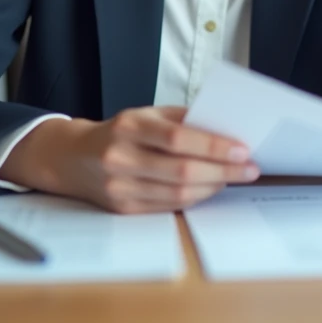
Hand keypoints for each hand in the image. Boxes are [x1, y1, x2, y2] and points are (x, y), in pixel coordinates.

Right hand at [0, 107, 258, 213]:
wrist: (71, 158)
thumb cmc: (118, 131)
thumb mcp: (144, 113)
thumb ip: (180, 119)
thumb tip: (224, 127)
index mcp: (128, 126)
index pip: (177, 138)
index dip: (213, 146)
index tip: (243, 149)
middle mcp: (121, 157)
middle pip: (181, 170)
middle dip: (222, 171)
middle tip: (250, 169)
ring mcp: (119, 187)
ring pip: (177, 193)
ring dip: (213, 187)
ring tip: (234, 178)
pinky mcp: (123, 209)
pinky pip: (168, 206)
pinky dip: (194, 198)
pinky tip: (210, 188)